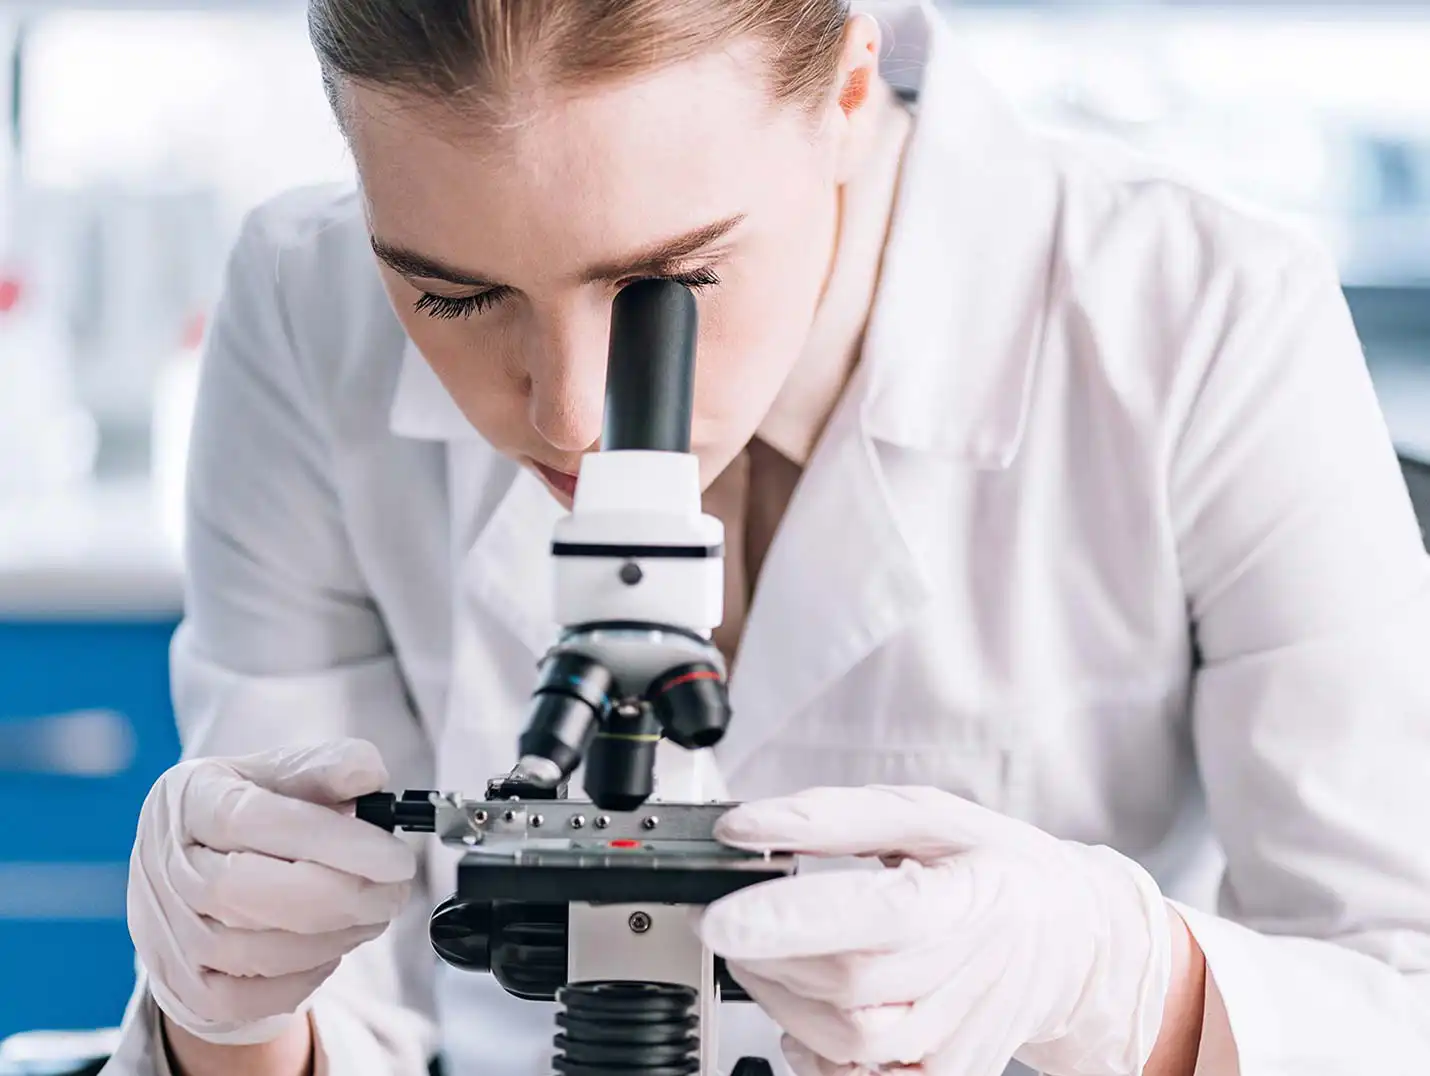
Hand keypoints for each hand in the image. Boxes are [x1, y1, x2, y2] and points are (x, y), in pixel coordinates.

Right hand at [128, 739, 416, 1045]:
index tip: (395, 857)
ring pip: (257, 951)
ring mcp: (171, 933)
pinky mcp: (187, 986)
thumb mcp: (276, 774)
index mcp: (190, 800)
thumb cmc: (244, 816)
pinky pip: (250, 997)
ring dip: (335, 936)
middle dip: (343, 896)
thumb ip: (323, 768)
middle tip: (396, 889)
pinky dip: (306, 975)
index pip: (253, 820)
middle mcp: (169, 868)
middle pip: (251, 893)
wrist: (189, 872)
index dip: (333, 841)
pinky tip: (333, 944)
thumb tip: (367, 773)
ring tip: (373, 911)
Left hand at [699, 786, 1173, 1075]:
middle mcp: (968, 975)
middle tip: (732, 920)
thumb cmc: (993, 866)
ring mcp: (959, 1036)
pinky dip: (815, 1053)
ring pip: (849, 1041)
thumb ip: (830, 817)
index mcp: (965, 898)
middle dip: (767, 954)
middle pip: (846, 984)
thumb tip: (744, 827)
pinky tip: (805, 1011)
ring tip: (767, 958)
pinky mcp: (947, 1073)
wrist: (1070, 938)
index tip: (719, 916)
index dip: (793, 920)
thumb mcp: (924, 814)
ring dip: (781, 1000)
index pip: (877, 915)